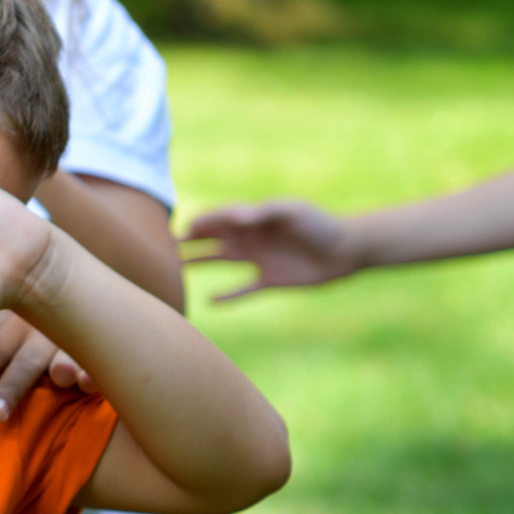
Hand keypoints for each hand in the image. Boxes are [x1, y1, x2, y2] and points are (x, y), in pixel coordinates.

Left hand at [0, 312, 92, 427]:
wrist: (66, 284)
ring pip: (62, 355)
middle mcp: (38, 331)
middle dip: (8, 388)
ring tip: (60, 378)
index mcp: (8, 324)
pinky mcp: (94, 347)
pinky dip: (92, 369)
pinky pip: (96, 359)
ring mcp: (68, 339)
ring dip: (62, 367)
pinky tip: (88, 380)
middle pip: (22, 361)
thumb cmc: (19, 316)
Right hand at [180, 199, 360, 301]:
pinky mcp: (271, 280)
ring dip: (201, 262)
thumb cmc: (321, 225)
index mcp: (256, 219)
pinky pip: (244, 289)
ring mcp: (260, 260)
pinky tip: (210, 301)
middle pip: (215, 238)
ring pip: (222, 261)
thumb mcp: (293, 212)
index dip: (202, 223)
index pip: (221, 219)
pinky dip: (228, 295)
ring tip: (176, 267)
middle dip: (192, 241)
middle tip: (165, 246)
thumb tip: (237, 218)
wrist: (348, 250)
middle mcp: (253, 238)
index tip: (181, 229)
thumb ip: (264, 213)